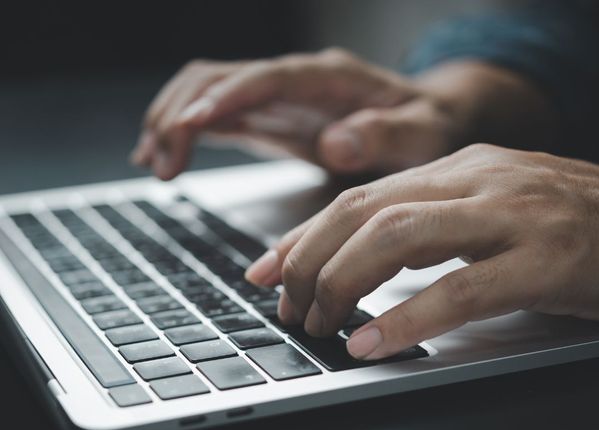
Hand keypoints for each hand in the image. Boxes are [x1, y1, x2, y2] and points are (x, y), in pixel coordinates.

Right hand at [130, 48, 469, 179]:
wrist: (425, 119)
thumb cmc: (425, 125)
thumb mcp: (421, 134)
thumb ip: (384, 135)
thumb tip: (336, 141)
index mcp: (327, 79)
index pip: (266, 78)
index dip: (226, 97)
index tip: (190, 124)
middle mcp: (293, 82)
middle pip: (219, 78)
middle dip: (181, 114)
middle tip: (162, 163)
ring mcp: (276, 99)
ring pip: (206, 93)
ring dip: (172, 122)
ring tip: (154, 164)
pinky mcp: (268, 119)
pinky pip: (216, 117)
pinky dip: (184, 133)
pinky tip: (164, 156)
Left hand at [245, 144, 598, 358]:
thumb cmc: (565, 227)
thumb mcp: (482, 216)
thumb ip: (421, 228)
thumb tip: (353, 259)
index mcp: (456, 170)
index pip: (356, 197)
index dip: (302, 236)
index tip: (264, 270)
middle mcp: (476, 180)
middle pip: (363, 212)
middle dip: (309, 263)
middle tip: (286, 307)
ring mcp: (512, 216)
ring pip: (397, 237)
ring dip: (342, 284)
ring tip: (318, 324)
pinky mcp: (545, 260)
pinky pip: (459, 289)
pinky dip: (405, 318)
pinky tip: (369, 343)